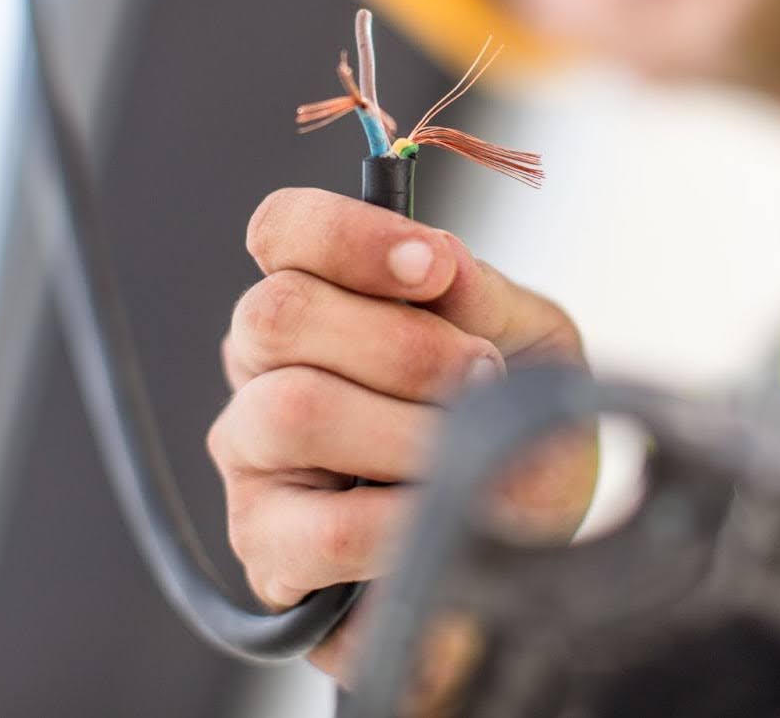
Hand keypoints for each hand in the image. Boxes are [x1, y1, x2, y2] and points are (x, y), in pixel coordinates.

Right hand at [208, 188, 593, 689]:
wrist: (528, 535)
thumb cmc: (510, 420)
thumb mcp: (525, 339)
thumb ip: (479, 295)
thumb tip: (439, 259)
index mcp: (316, 296)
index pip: (282, 230)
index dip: (349, 237)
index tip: (435, 267)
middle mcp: (263, 366)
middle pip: (278, 313)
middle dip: (401, 344)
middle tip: (481, 375)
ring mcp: (251, 456)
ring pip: (295, 411)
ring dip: (408, 431)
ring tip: (467, 454)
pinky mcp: (267, 548)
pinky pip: (328, 528)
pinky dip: (407, 521)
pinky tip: (443, 518)